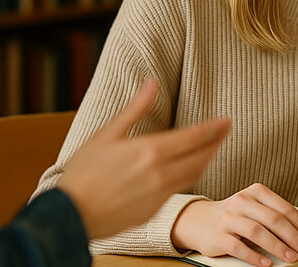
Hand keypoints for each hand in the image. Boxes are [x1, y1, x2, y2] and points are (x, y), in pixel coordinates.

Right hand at [58, 80, 230, 239]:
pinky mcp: (153, 211)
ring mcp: (159, 195)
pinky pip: (179, 190)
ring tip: (211, 148)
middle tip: (225, 131)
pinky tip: (187, 170)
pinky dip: (189, 176)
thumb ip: (135, 108)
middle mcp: (160, 174)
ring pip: (193, 175)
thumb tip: (151, 83)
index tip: (226, 121)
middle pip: (200, 157)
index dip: (213, 128)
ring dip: (206, 159)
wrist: (71, 214)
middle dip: (216, 142)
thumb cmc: (83, 172)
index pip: (193, 137)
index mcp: (150, 151)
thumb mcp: (107, 133)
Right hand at [171, 183, 297, 266]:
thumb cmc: (235, 216)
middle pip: (274, 220)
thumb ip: (275, 217)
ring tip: (292, 258)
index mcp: (256, 192)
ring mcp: (229, 218)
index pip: (285, 209)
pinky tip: (267, 264)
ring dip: (278, 247)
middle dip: (295, 238)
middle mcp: (242, 201)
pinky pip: (238, 247)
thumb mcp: (255, 209)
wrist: (200, 221)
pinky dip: (255, 256)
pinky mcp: (218, 235)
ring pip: (257, 232)